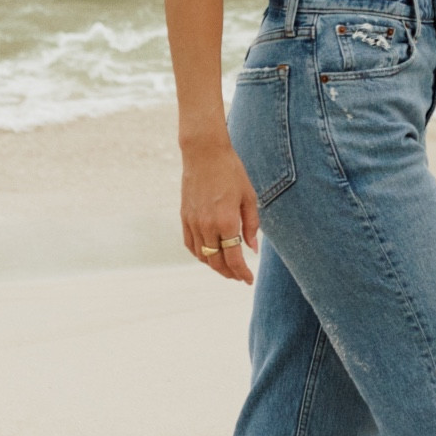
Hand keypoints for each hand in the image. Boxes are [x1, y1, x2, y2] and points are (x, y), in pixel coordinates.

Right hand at [180, 138, 258, 284]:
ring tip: (227, 267)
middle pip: (216, 262)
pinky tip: (209, 254)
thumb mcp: (249, 197)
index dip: (242, 273)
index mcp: (226, 221)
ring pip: (202, 256)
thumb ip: (251, 225)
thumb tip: (252, 249)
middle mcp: (207, 225)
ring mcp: (193, 222)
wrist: (204, 154)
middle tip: (240, 276)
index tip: (248, 280)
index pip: (234, 258)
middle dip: (229, 273)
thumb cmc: (231, 172)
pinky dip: (199, 254)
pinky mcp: (184, 217)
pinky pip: (190, 244)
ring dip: (214, 266)